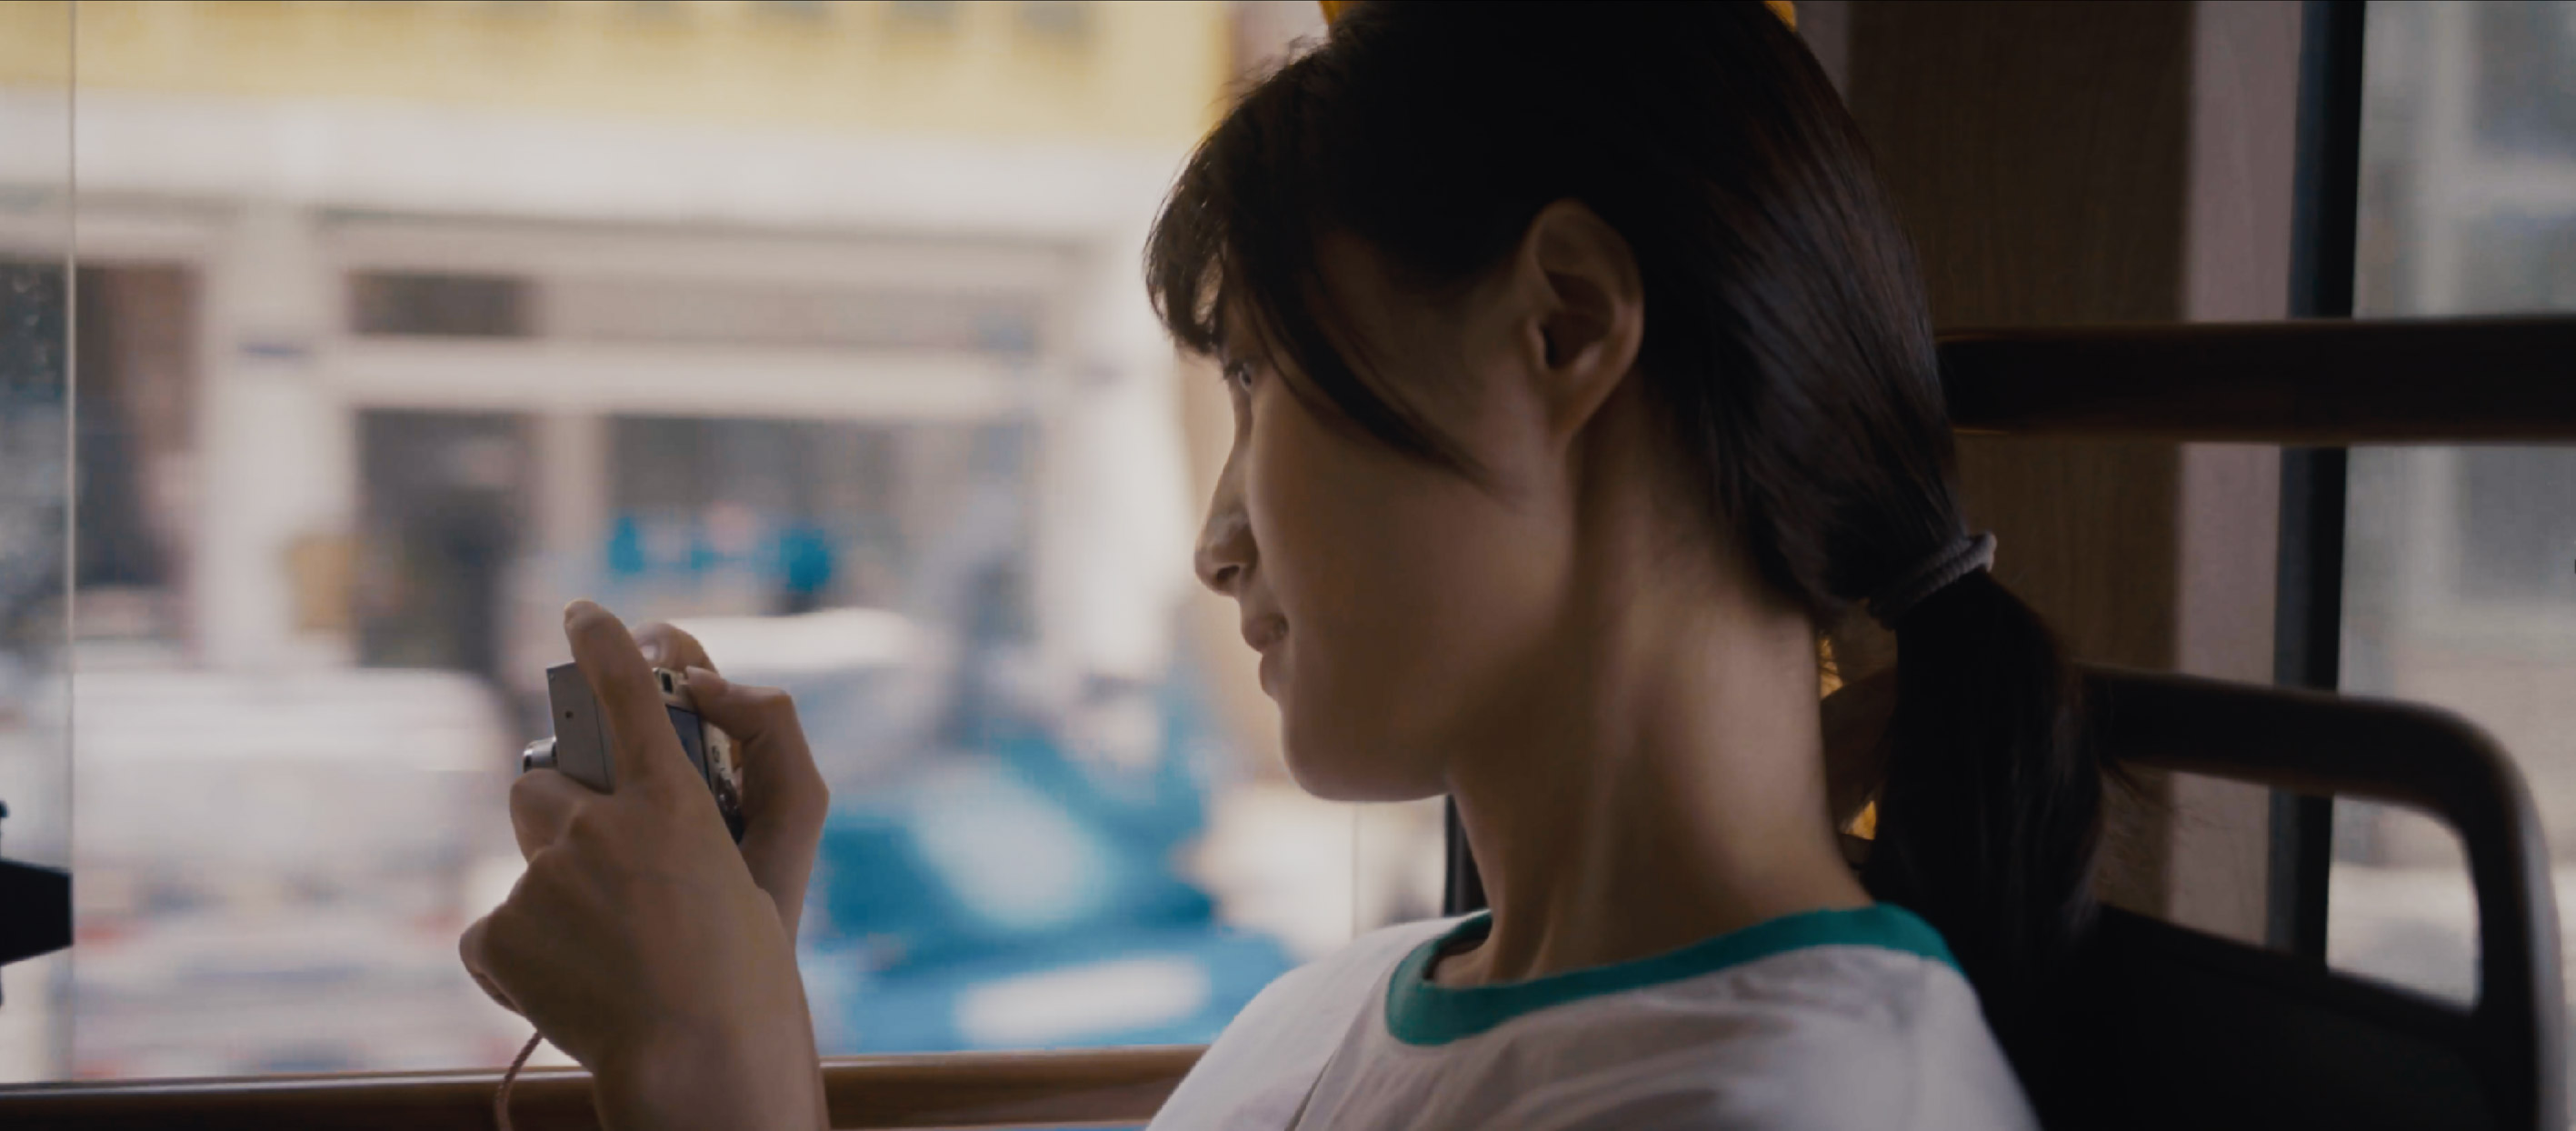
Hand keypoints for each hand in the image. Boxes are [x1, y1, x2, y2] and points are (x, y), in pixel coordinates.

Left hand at [461, 601, 826, 1130]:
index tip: (586, 614)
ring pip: (525, 859)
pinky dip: (522, 954)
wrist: (697, 1058)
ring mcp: (542, 880)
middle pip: (542, 783)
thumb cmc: (747, 967)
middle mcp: (599, 826)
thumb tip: (676, 751)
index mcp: (672, 802)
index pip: (630, 695)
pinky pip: (494, 927)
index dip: (605, 646)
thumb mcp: (774, 863)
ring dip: (551, 887)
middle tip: (599, 865)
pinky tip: (569, 983)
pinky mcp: (499, 932)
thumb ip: (759, 779)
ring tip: (601, 947)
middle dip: (560, 809)